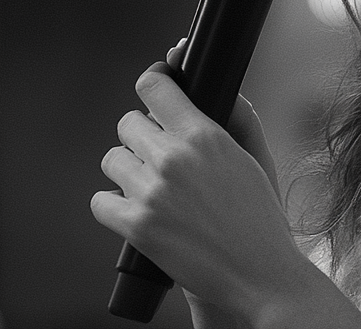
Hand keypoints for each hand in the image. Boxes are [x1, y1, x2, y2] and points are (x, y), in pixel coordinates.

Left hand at [91, 61, 308, 322]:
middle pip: (128, 123)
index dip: (152, 82)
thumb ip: (236, 116)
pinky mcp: (137, 227)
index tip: (153, 89)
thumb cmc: (260, 219)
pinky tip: (133, 211)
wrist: (259, 277)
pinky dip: (113, 207)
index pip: (153, 86)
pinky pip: (100, 201)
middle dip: (141, 138)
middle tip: (158, 157)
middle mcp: (174, 158)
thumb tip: (214, 86)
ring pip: (112, 159)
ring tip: (149, 188)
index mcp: (204, 135)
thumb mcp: (254, 158)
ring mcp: (152, 192)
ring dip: (127, 170)